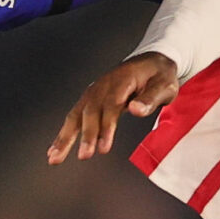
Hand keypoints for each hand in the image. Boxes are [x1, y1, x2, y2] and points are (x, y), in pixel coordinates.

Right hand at [47, 52, 179, 162]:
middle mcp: (104, 85)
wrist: (151, 60)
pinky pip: (74, 117)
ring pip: (76, 115)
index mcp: (122, 80)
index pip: (111, 104)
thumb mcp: (165, 85)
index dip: (106, 126)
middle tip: (85, 155)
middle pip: (90, 111)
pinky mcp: (90, 100)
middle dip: (87, 135)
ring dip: (65, 137)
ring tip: (55, 158)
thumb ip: (151, 98)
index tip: (104, 147)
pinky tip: (55, 151)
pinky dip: (64, 134)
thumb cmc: (160, 75)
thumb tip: (135, 110)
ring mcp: (94, 92)